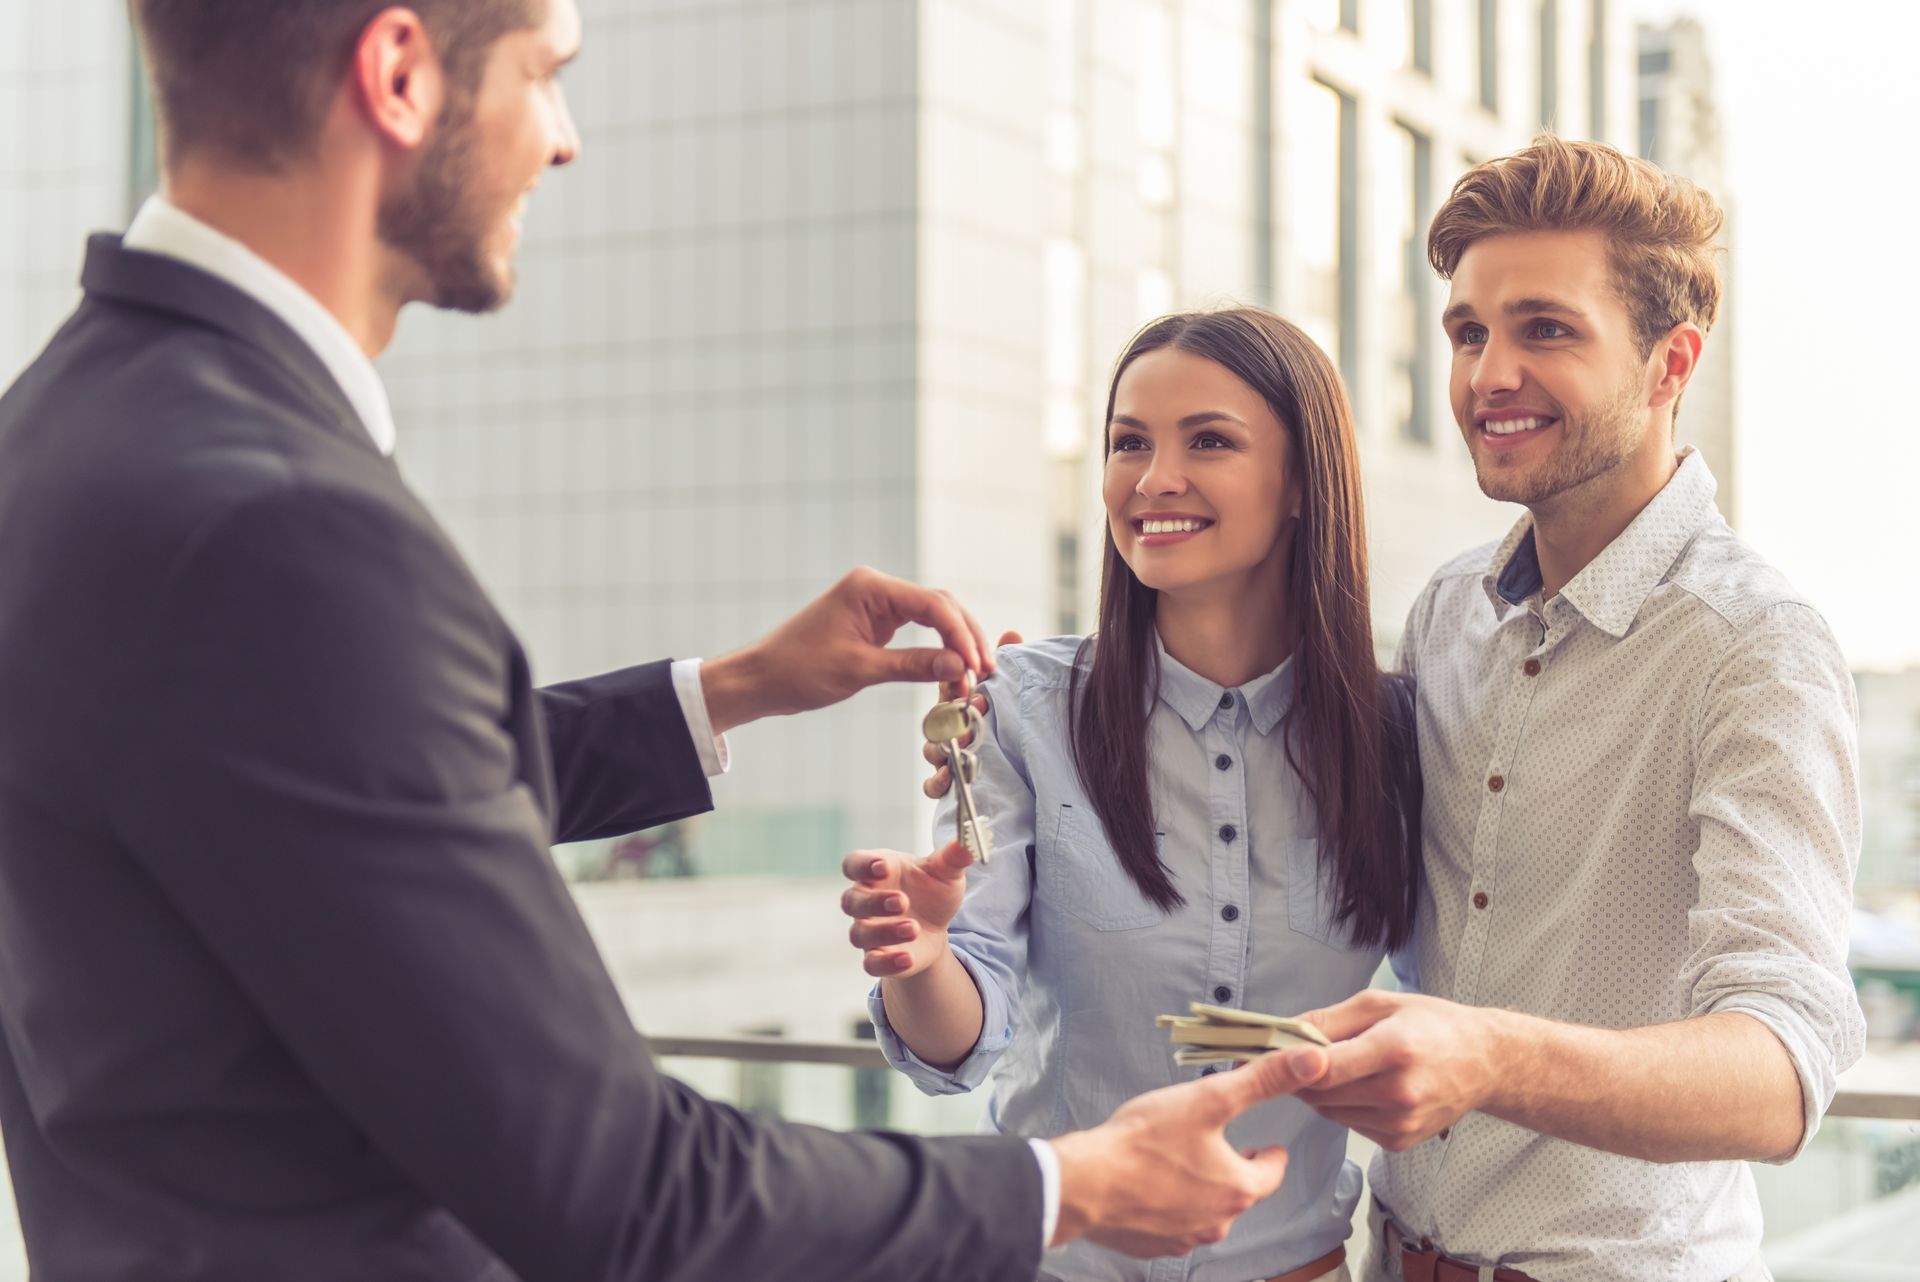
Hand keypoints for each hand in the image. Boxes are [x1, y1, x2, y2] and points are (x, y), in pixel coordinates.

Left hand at [700, 568, 995, 734]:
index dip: (959, 634)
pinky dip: (937, 648)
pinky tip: (953, 668)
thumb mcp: (859, 669)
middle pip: (940, 605)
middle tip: (985, 672)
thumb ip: (912, 665)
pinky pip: (917, 630)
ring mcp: (876, 604)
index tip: (975, 666)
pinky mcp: (875, 623)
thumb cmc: (799, 670)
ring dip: (955, 644)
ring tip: (975, 674)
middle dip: (965, 637)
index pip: (932, 603)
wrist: (762, 679)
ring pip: (933, 617)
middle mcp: (876, 588)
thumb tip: (959, 666)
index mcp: (870, 587)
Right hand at [839, 842, 972, 977]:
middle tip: (902, 901)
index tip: (883, 866)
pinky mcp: (878, 956)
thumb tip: (968, 844)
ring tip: (914, 928)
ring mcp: (869, 930)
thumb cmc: (932, 890)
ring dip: (884, 932)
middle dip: (874, 902)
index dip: (863, 865)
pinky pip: (871, 963)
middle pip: (852, 900)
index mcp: (876, 872)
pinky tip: (908, 958)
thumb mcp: (946, 872)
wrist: (936, 926)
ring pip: (859, 933)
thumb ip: (953, 857)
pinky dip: (886, 963)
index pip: (854, 864)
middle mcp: (865, 901)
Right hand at [922, 631, 1021, 798]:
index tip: (980, 689)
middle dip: (957, 715)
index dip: (959, 688)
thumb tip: (1011, 633)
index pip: (949, 689)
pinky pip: (931, 785)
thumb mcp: (1003, 691)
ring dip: (947, 745)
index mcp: (958, 702)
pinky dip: (937, 782)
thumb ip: (1005, 663)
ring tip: (967, 742)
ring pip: (933, 749)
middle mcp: (948, 728)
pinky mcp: (945, 782)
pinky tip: (948, 777)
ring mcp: (944, 755)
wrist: (1019, 774)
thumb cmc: (1002, 724)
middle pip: (939, 719)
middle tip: (979, 710)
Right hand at [1048, 1050, 1317, 1256]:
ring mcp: (1184, 1238)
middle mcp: (1218, 1222)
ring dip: (1200, 1187)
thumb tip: (1311, 1060)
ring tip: (1178, 1158)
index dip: (1267, 1151)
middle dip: (1231, 1167)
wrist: (1084, 1185)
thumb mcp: (1208, 1098)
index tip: (1261, 1142)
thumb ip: (1262, 1079)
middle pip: (1239, 1191)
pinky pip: (1173, 1224)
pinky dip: (1169, 1204)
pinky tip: (1151, 1182)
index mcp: (1238, 1189)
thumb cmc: (1143, 1143)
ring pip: (1206, 1209)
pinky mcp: (1153, 1244)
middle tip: (1213, 1142)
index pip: (1272, 1170)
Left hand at [1288, 990, 1503, 1151]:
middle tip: (1299, 1055)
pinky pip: (1349, 1124)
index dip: (1291, 1063)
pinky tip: (1365, 1086)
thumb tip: (1285, 1031)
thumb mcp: (1381, 1004)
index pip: (1326, 1069)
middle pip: (1321, 1093)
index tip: (1272, 1054)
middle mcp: (1399, 1092)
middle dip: (1301, 1075)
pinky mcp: (1400, 1142)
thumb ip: (1330, 1019)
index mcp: (1394, 1049)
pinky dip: (1344, 1107)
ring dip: (1322, 1091)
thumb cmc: (1432, 1025)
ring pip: (1329, 1112)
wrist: (1483, 1063)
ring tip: (1342, 1066)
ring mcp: (1401, 1122)